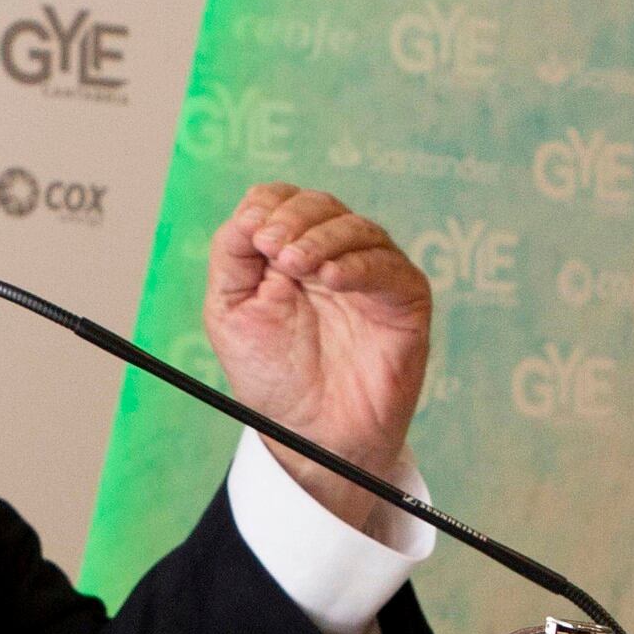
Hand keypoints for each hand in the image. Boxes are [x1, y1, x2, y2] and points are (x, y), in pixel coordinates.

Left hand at [205, 184, 430, 529]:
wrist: (311, 434)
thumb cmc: (273, 376)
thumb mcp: (230, 310)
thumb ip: (232, 255)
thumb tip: (249, 210)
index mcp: (289, 250)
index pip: (284, 200)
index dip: (270, 206)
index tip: (253, 236)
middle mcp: (333, 254)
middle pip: (320, 206)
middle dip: (293, 220)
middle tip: (272, 248)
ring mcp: (371, 273)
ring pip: (356, 228)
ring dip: (321, 239)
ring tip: (295, 265)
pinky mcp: (404, 297)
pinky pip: (388, 267)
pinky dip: (357, 266)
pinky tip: (330, 279)